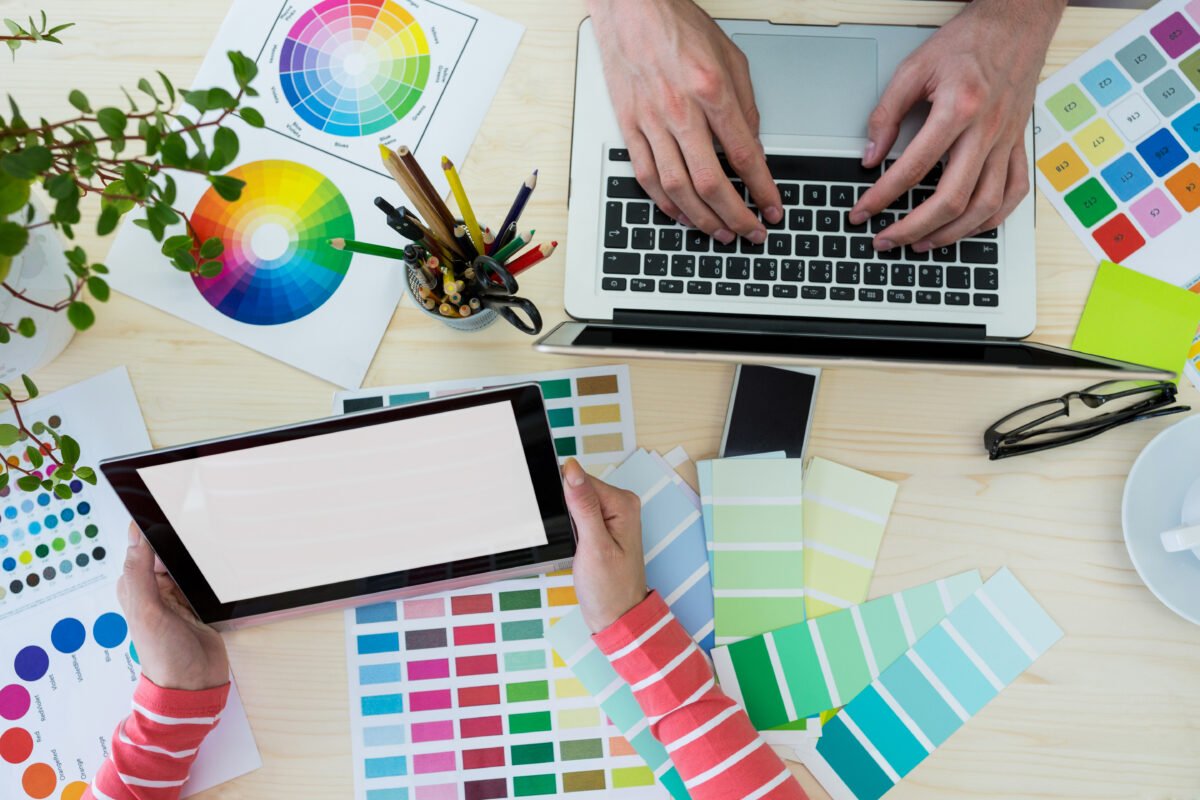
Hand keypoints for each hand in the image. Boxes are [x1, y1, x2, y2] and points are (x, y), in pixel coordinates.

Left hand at [117, 523, 228, 690]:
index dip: (152, 528)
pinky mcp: (200, 603)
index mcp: (136, 586)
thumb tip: (136, 536)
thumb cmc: (164, 656)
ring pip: (190, 562)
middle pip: (169, 550)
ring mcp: (179, 596)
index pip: (140, 545)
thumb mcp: (147, 612)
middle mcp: (156, 588)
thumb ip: (139, 573)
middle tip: (199, 533)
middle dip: (183, 541)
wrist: (195, 686)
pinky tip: (222, 569)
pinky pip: (206, 577)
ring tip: (214, 553)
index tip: (172, 511)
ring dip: (201, 558)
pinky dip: (214, 573)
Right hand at [562, 458, 647, 632]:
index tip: (568, 525)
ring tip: (579, 546)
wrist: (616, 615)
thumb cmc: (609, 588)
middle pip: (579, 490)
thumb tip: (572, 470)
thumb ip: (583, 506)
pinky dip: (573, 529)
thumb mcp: (593, 545)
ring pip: (577, 503)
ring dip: (569, 522)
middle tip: (575, 540)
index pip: (582, 480)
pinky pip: (580, 515)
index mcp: (623, 503)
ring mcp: (613, 516)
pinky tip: (578, 545)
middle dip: (567, 511)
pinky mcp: (604, 526)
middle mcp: (622, 505)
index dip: (565, 499)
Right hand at [588, 0, 781, 243]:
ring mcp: (650, 121)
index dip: (762, 189)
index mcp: (711, 90)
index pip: (744, 155)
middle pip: (710, 181)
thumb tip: (753, 148)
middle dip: (735, 215)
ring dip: (702, 218)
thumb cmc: (678, 26)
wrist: (631, 8)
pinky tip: (682, 215)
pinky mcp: (629, 126)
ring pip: (677, 188)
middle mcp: (680, 110)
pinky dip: (666, 204)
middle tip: (750, 232)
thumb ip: (745, 107)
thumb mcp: (731, 58)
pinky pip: (646, 176)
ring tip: (721, 233)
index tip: (772, 208)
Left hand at [850, 0, 1065, 250]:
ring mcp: (1007, 141)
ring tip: (921, 243)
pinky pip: (1014, 193)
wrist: (1016, 23)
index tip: (862, 211)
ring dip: (951, 234)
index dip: (882, 196)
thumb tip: (870, 156)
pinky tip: (967, 228)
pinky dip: (991, 219)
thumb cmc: (967, 42)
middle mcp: (986, 130)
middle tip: (886, 241)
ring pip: (985, 205)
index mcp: (958, 108)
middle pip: (952, 198)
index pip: (913, 168)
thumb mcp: (914, 68)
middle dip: (913, 228)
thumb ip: (887, 114)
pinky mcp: (1019, 144)